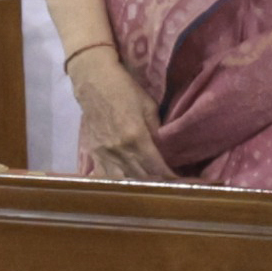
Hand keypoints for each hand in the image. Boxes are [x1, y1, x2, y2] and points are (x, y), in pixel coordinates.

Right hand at [67, 48, 175, 180]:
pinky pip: (103, 175)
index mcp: (136, 137)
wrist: (94, 81)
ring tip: (146, 189)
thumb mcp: (148, 105)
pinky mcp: (93, 152)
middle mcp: (119, 150)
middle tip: (167, 187)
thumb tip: (163, 148)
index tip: (179, 182)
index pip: (156, 166)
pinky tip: (122, 187)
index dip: (168, 177)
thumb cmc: (124, 89)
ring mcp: (104, 153)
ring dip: (136, 186)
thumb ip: (156, 129)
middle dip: (155, 184)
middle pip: (140, 177)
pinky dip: (114, 183)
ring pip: (121, 181)